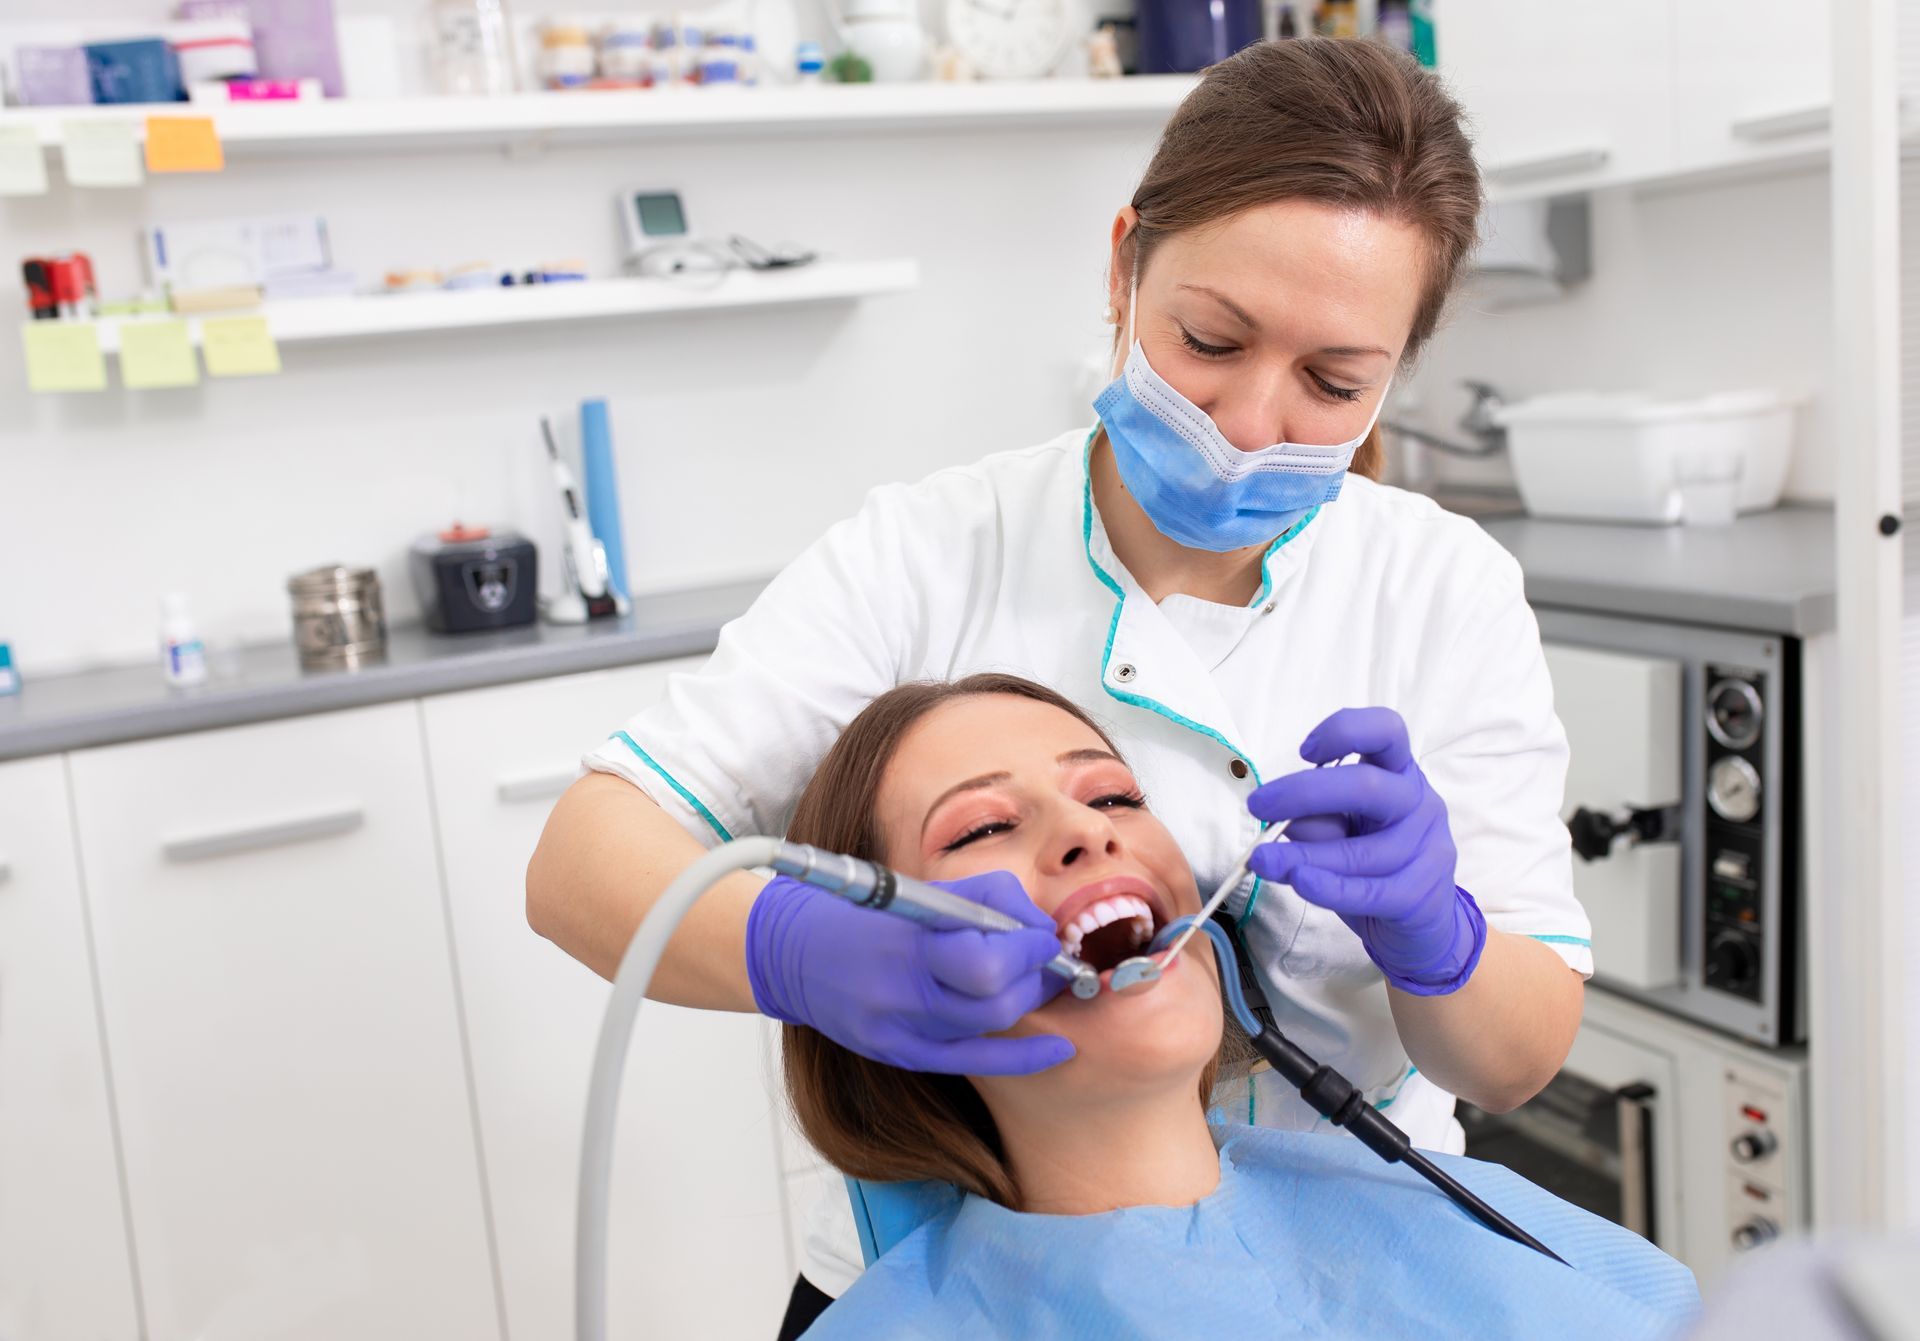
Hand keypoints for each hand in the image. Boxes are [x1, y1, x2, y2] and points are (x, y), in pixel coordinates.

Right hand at [745, 869, 1073, 1073]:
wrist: (795, 956)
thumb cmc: (866, 915)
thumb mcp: (923, 891)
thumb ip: (988, 900)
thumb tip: (1043, 929)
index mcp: (905, 942)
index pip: (988, 959)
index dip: (1030, 947)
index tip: (1043, 935)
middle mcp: (900, 994)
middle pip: (995, 999)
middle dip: (1035, 975)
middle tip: (1048, 958)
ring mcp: (899, 1032)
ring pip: (990, 1027)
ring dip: (1027, 1000)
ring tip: (1039, 981)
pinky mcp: (901, 1055)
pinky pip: (975, 1061)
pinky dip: (1023, 1056)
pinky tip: (1058, 1049)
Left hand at [1244, 707, 1486, 995]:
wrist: (1420, 920)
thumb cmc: (1374, 861)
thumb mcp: (1343, 830)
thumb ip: (1319, 819)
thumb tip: (1280, 820)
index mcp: (1400, 773)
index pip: (1388, 731)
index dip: (1346, 730)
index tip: (1304, 751)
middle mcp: (1419, 802)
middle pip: (1367, 787)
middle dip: (1304, 793)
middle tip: (1258, 805)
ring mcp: (1427, 848)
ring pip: (1360, 851)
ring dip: (1302, 855)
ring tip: (1261, 860)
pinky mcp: (1420, 894)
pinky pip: (1367, 891)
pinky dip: (1328, 887)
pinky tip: (1298, 881)